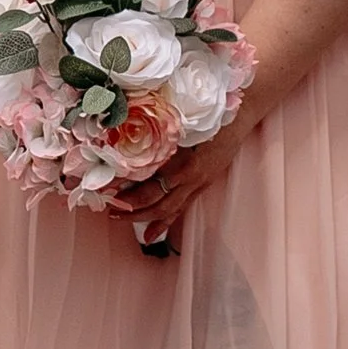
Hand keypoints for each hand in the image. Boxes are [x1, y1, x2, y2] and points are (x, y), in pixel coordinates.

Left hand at [108, 114, 249, 255]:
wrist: (241, 116)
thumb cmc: (211, 113)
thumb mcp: (183, 119)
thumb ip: (159, 132)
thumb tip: (124, 138)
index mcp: (184, 160)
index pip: (150, 180)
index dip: (127, 186)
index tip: (106, 188)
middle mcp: (191, 176)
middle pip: (157, 200)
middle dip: (131, 208)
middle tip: (109, 211)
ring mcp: (198, 184)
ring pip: (168, 209)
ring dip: (143, 217)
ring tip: (121, 220)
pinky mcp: (202, 186)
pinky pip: (180, 209)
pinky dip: (164, 223)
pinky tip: (150, 235)